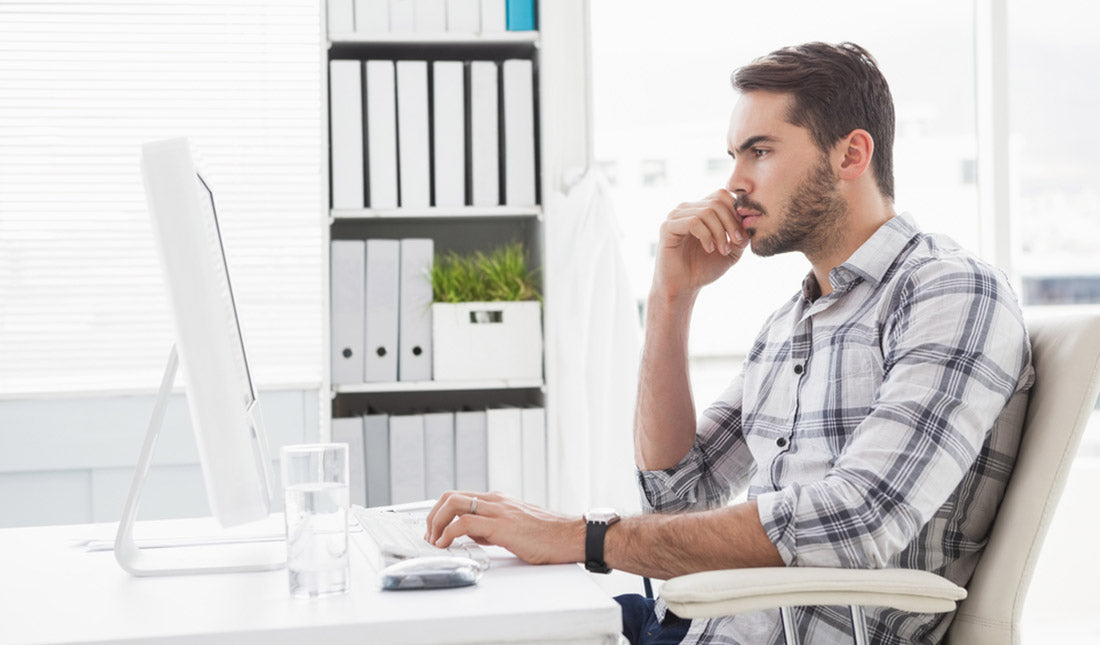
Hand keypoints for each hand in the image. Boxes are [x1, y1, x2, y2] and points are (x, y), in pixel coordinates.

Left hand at [424, 491, 584, 564]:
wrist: (570, 536)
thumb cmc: (548, 535)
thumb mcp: (514, 528)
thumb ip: (491, 528)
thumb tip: (472, 535)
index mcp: (497, 500)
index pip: (459, 497)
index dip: (440, 512)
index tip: (434, 529)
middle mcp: (495, 501)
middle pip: (450, 496)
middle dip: (432, 516)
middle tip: (430, 535)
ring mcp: (497, 510)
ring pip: (453, 503)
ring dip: (436, 523)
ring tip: (434, 540)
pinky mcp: (501, 525)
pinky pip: (465, 523)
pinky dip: (448, 533)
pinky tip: (446, 544)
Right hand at [653, 188, 748, 299]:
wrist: (683, 287)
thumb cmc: (704, 268)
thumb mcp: (731, 250)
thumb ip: (741, 234)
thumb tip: (749, 219)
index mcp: (700, 209)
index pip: (721, 195)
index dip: (736, 212)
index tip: (741, 235)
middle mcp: (687, 209)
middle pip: (717, 202)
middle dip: (731, 223)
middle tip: (735, 243)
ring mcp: (676, 216)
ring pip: (707, 212)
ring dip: (720, 232)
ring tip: (722, 250)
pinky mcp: (667, 227)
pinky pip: (694, 222)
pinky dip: (706, 236)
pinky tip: (709, 249)